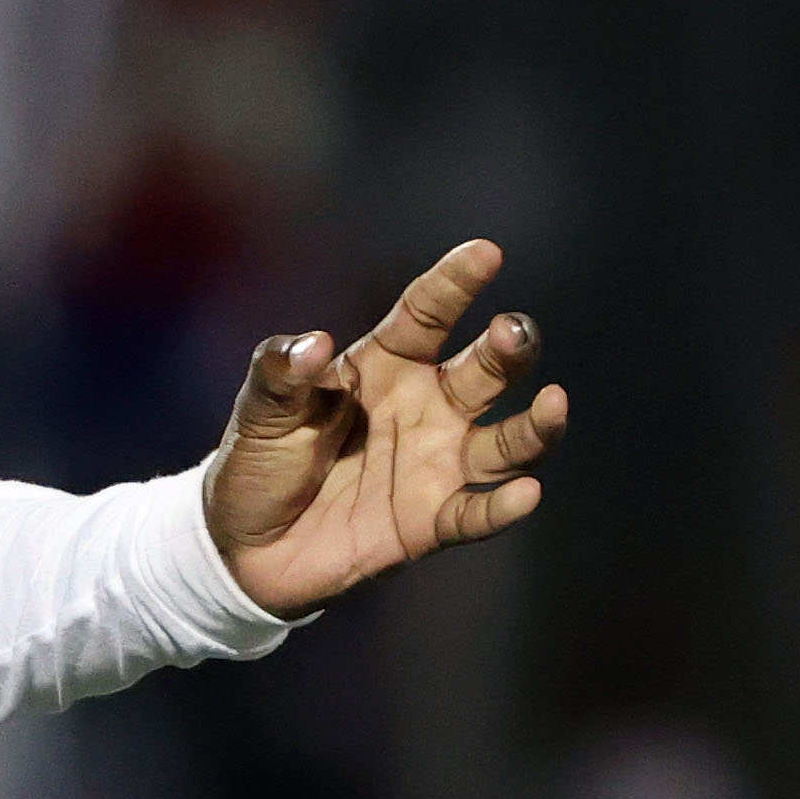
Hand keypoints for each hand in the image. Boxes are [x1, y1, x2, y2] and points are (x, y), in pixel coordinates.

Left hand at [206, 240, 566, 617]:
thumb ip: (281, 372)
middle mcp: (426, 408)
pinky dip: (504, 507)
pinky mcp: (431, 521)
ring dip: (535, 426)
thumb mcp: (260, 411)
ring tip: (554, 403)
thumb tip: (314, 343)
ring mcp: (436, 464)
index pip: (428, 315)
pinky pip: (478, 512)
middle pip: (485, 372)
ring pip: (507, 442)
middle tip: (512, 333)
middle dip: (508, 350)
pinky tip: (524, 493)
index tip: (486, 253)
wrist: (245, 545)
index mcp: (385, 367)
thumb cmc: (258, 462)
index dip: (456, 283)